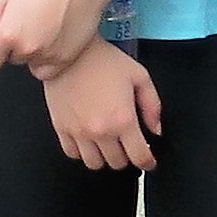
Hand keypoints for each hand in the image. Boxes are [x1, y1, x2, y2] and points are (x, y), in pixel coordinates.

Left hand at [0, 0, 116, 80]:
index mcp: (7, 34)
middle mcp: (26, 48)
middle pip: (13, 60)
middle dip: (17, 47)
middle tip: (30, 26)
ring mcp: (47, 55)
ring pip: (31, 63)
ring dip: (34, 52)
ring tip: (45, 29)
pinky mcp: (65, 59)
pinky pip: (48, 70)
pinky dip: (48, 61)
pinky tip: (52, 43)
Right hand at [45, 39, 162, 170]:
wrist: (70, 52)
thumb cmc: (104, 60)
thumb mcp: (139, 76)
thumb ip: (152, 106)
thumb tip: (155, 130)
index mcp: (123, 120)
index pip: (139, 157)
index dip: (148, 162)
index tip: (149, 161)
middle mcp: (100, 131)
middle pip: (117, 163)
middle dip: (127, 156)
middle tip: (127, 145)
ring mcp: (78, 132)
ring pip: (94, 164)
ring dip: (104, 157)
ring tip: (107, 144)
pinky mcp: (61, 128)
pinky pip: (73, 154)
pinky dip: (82, 152)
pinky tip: (88, 140)